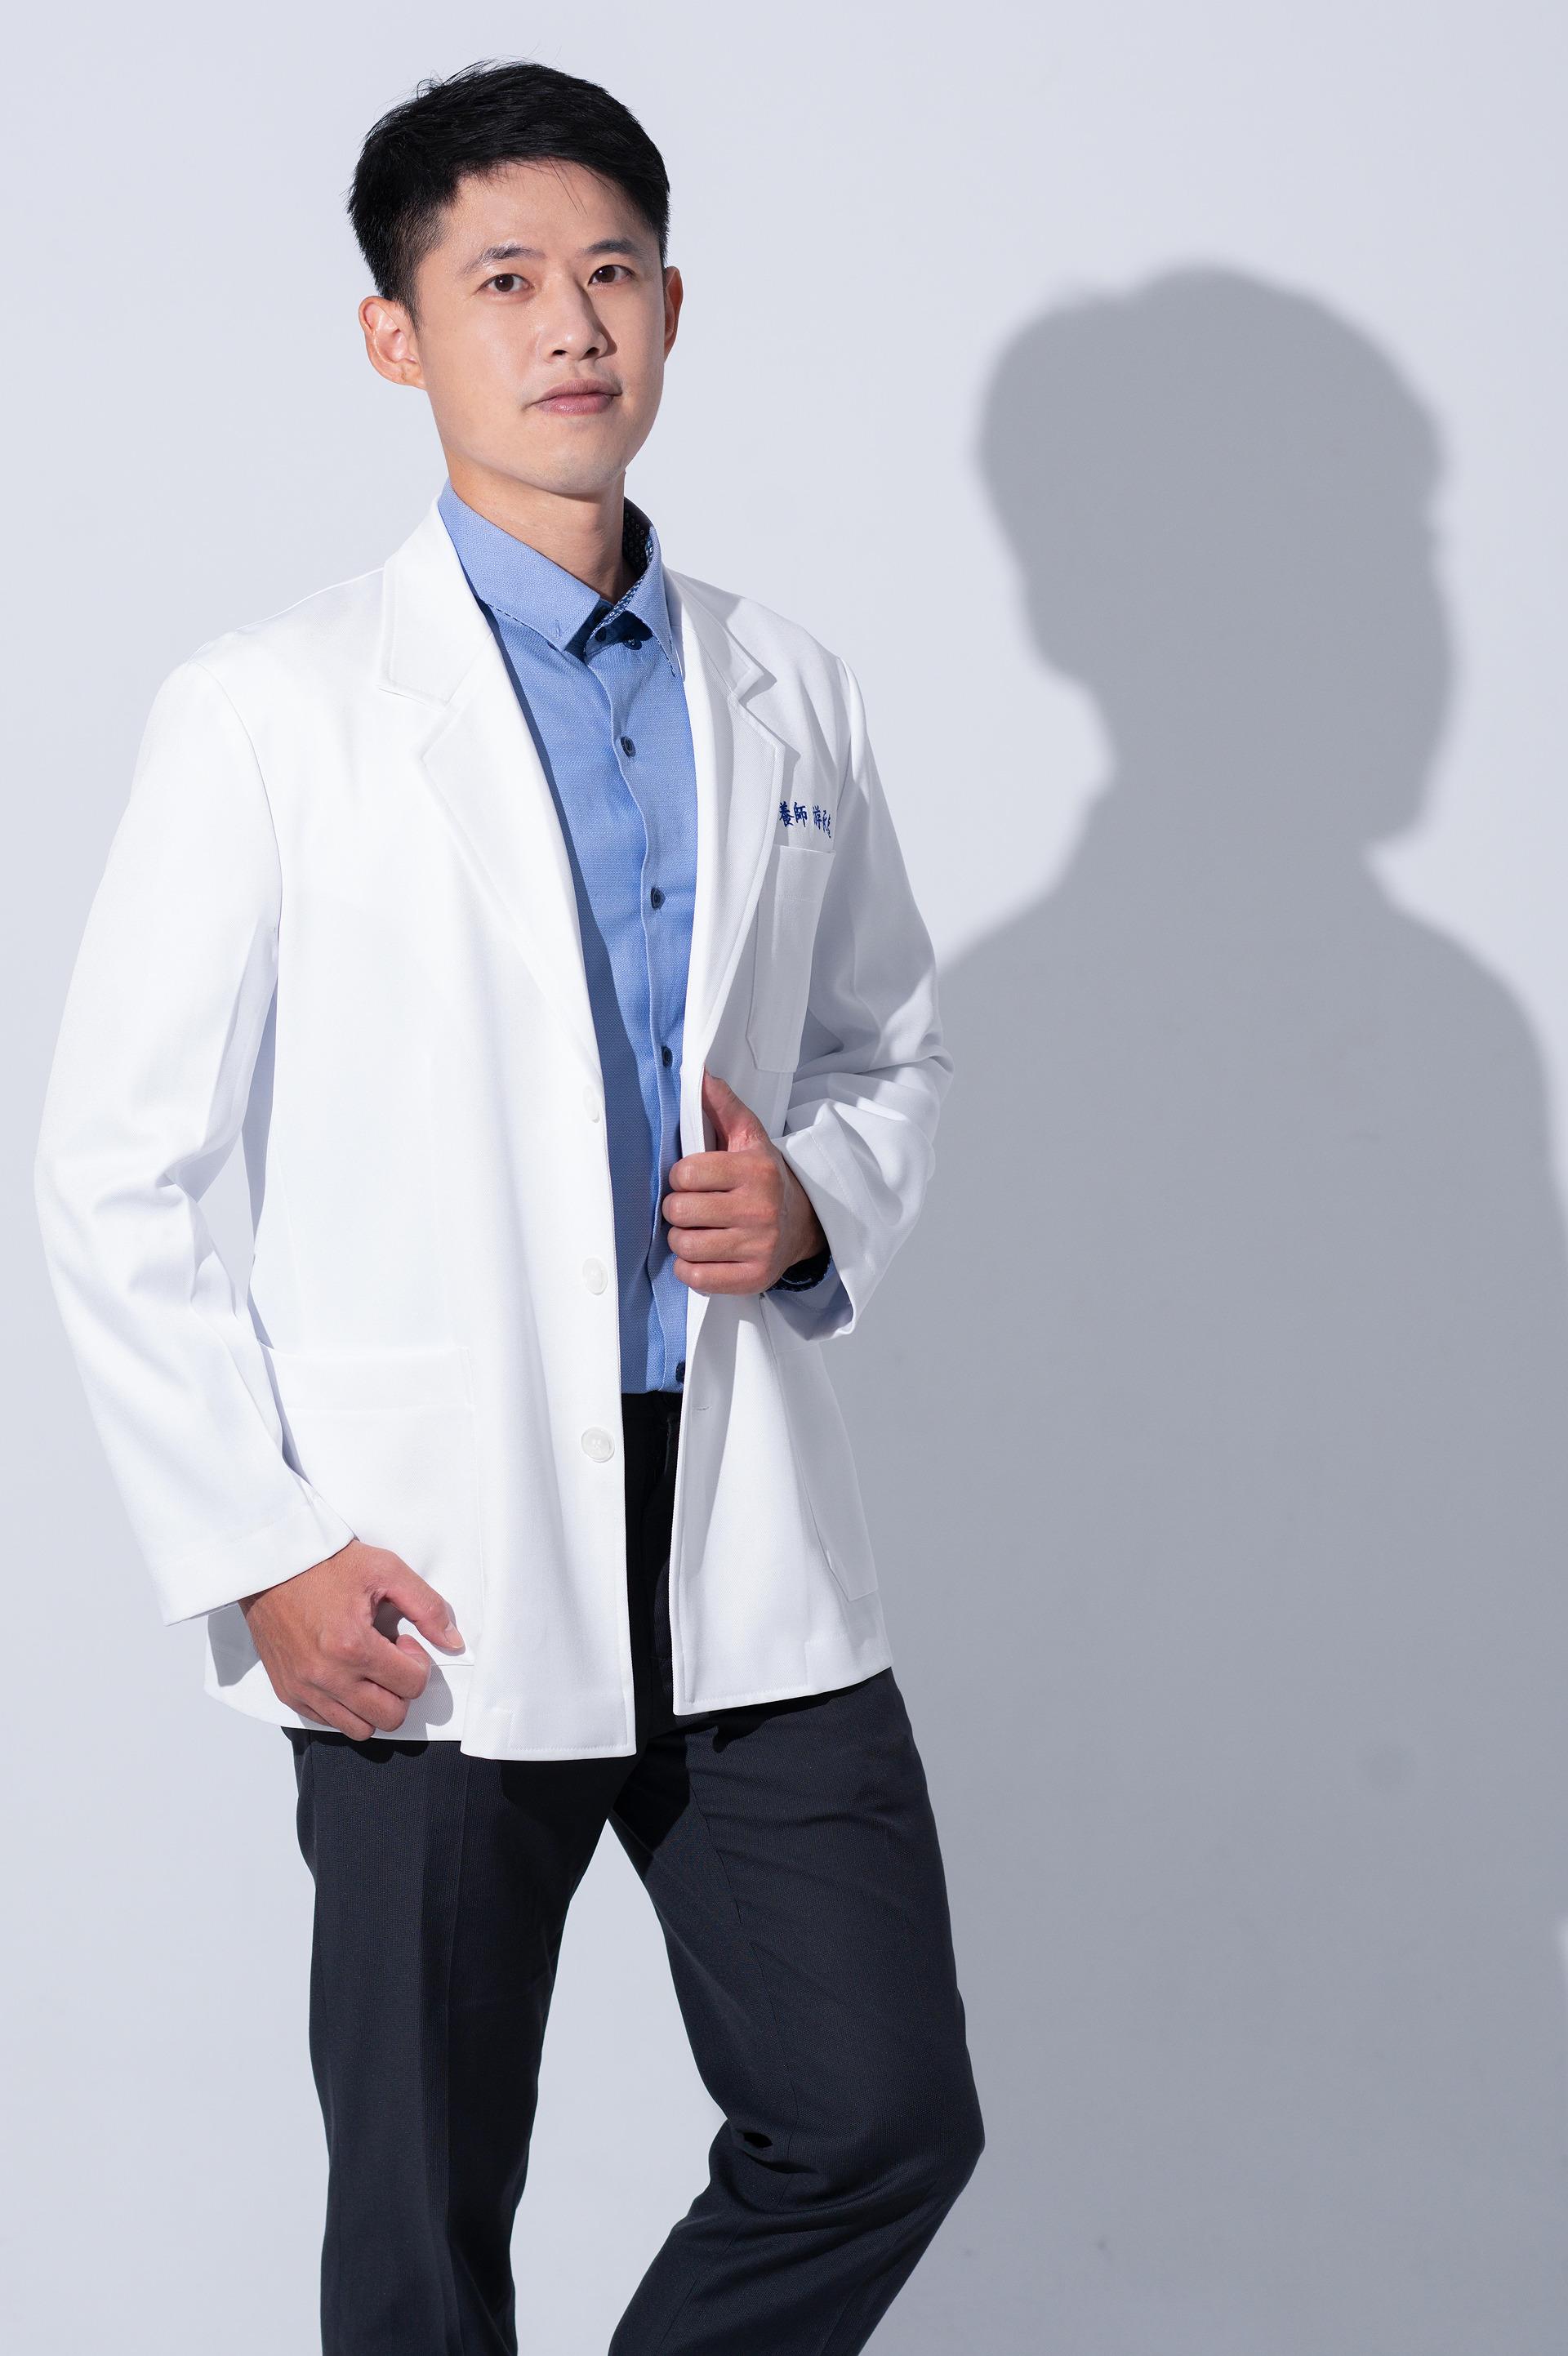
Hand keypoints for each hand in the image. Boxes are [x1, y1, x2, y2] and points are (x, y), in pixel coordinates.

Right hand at [239, 1539, 464, 1739]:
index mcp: (353, 1646)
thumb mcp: (386, 1569)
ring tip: (367, 1669)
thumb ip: (427, 1607)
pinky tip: (344, 1674)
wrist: (271, 1565)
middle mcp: (327, 1676)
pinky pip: (328, 1723)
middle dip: (400, 1690)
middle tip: (389, 1658)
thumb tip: (453, 1642)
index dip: (417, 1663)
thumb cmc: (327, 1563)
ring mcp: (304, 1689)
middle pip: (390, 1717)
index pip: (412, 1685)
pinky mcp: (288, 1693)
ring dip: (374, 1704)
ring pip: (360, 1729)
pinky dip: (345, 1707)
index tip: (403, 1642)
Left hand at [663, 1069, 827, 1294]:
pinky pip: (695, 1278)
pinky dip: (690, 1269)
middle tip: (692, 1207)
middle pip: (679, 1211)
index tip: (693, 1180)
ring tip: (698, 1230)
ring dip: (682, 1239)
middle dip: (677, 1209)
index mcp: (755, 1169)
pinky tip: (703, 1255)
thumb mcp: (750, 1139)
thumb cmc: (765, 1178)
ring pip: (683, 1245)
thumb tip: (701, 1075)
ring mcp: (758, 1246)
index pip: (685, 1173)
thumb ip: (724, 1107)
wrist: (804, 1224)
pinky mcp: (754, 1277)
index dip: (681, 1177)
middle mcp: (760, 1208)